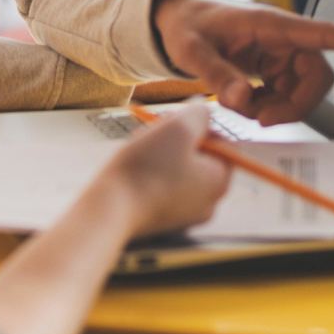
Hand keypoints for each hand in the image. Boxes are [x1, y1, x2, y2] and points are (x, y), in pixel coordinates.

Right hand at [104, 100, 229, 239]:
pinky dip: (153, 174)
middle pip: (200, 158)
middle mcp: (209, 203)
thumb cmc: (148, 166)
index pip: (222, 144)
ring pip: (180, 171)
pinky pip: (165, 188)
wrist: (111, 207)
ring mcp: (186, 215)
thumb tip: (205, 113)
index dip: (197, 127)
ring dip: (163, 154)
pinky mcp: (164, 220)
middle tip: (154, 134)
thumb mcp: (179, 127)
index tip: (172, 125)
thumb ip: (200, 114)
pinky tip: (135, 169)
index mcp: (220, 182)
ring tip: (140, 150)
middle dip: (177, 140)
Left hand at [152, 0, 333, 124]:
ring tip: (243, 108)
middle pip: (317, 75)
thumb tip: (243, 101)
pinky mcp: (274, 67)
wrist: (176, 22)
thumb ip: (216, 74)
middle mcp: (283, 38)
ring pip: (303, 90)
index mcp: (270, 24)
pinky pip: (288, 94)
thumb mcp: (191, 50)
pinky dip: (270, 106)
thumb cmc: (186, 26)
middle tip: (261, 120)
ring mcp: (280, 54)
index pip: (323, 32)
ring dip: (280, 107)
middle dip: (297, 104)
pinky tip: (245, 102)